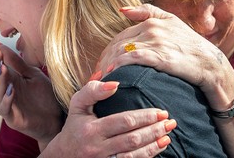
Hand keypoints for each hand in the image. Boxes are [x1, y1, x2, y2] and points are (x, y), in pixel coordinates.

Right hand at [0, 41, 62, 146]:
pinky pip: (6, 108)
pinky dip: (7, 99)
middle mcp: (6, 92)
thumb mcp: (33, 75)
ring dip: (0, 80)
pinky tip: (11, 89)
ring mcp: (8, 105)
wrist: (56, 118)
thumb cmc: (44, 96)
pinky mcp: (13, 118)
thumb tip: (2, 46)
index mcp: (11, 80)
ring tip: (2, 68)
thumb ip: (19, 63)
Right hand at [41, 80, 173, 157]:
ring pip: (134, 155)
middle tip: (170, 122)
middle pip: (132, 139)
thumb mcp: (77, 105)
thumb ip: (92, 90)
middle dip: (154, 130)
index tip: (160, 111)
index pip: (124, 122)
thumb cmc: (74, 126)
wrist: (63, 156)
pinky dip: (147, 156)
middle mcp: (98, 148)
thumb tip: (114, 82)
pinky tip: (159, 147)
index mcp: (92, 130)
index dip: (145, 117)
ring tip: (168, 134)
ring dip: (154, 145)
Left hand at [98, 4, 233, 106]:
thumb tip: (122, 9)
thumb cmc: (190, 45)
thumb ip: (147, 12)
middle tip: (97, 75)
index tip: (102, 65)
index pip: (120, 36)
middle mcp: (151, 29)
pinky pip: (131, 59)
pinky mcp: (160, 56)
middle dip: (104, 60)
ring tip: (101, 79)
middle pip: (117, 44)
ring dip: (107, 65)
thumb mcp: (172, 21)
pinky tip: (112, 74)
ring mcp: (155, 42)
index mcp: (151, 21)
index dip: (108, 51)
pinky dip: (118, 66)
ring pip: (121, 51)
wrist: (210, 63)